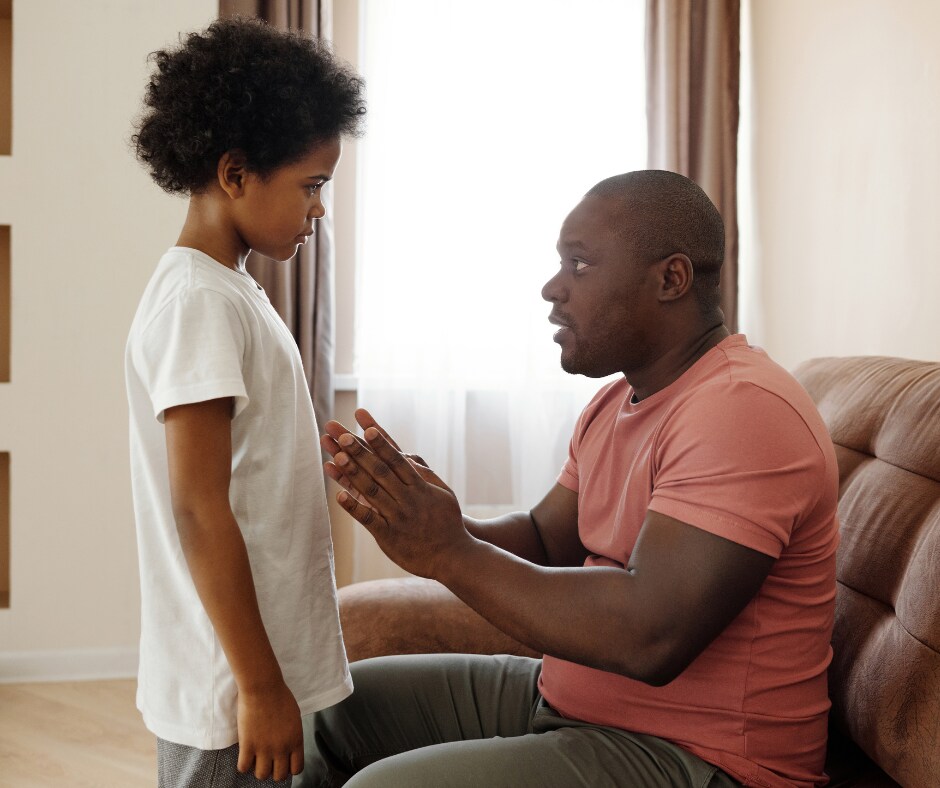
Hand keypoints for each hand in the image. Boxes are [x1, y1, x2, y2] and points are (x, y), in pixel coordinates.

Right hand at [236, 681, 303, 781]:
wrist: (263, 687)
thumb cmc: (280, 696)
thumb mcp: (295, 717)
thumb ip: (292, 735)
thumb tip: (289, 746)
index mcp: (296, 740)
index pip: (297, 768)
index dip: (289, 768)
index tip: (283, 762)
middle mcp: (282, 748)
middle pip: (279, 776)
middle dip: (274, 771)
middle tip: (268, 762)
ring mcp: (264, 748)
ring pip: (262, 775)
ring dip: (258, 769)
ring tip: (256, 759)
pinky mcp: (248, 745)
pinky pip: (243, 767)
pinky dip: (243, 765)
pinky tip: (245, 755)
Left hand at [321, 409, 469, 578]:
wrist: (452, 556)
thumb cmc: (447, 522)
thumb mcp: (443, 493)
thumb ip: (426, 475)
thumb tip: (409, 456)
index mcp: (420, 486)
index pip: (397, 460)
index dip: (381, 443)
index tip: (367, 428)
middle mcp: (407, 499)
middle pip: (380, 471)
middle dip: (360, 452)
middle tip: (341, 435)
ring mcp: (397, 517)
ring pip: (372, 491)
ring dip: (353, 473)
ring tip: (337, 457)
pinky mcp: (388, 536)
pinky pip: (368, 519)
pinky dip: (354, 507)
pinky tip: (339, 495)